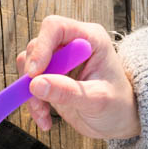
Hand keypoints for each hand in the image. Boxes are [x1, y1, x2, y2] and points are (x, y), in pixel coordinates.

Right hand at [18, 15, 139, 139]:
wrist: (119, 121)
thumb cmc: (117, 105)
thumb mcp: (96, 100)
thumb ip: (67, 91)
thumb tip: (35, 84)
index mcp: (89, 39)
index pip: (55, 27)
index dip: (41, 48)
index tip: (34, 74)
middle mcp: (71, 45)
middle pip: (36, 46)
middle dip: (33, 75)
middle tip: (38, 99)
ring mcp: (59, 62)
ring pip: (27, 66)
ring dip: (30, 92)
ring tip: (44, 114)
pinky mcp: (50, 78)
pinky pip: (28, 84)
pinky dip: (32, 102)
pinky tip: (45, 119)